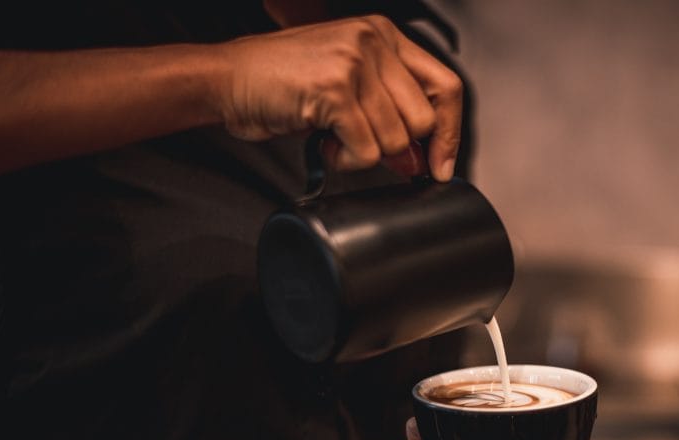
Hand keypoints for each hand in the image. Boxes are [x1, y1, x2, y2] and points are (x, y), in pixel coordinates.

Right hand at [219, 15, 461, 179]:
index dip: (451, 132)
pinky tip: (326, 143)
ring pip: (395, 140)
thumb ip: (389, 113)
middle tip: (365, 146)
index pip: (446, 86)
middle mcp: (373, 41)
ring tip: (335, 138)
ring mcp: (354, 62)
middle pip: (423, 120)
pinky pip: (368, 150)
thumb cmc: (282, 83)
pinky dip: (348, 160)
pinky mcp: (335, 90)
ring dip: (365, 154)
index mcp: (382, 35)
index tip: (443, 164)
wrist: (227, 79)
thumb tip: (420, 160)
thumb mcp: (347, 88)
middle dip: (397, 148)